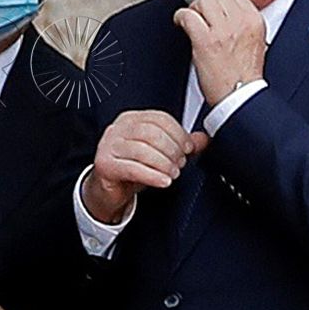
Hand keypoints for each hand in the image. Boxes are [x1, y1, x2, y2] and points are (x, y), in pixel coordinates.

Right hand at [80, 110, 206, 220]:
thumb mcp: (159, 154)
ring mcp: (108, 146)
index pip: (159, 118)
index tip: (188, 148)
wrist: (109, 191)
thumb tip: (204, 139)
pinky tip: (164, 181)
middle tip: (181, 163)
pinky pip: (132, 168)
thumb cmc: (132, 169)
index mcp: (131, 119)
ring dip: (164, 163)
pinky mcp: (104, 164)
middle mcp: (117, 129)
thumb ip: (181, 144)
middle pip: (151, 132)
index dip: (179, 133)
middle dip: (172, 149)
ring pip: (142, 150)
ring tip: (173, 173)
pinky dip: (152, 176)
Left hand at [174, 0, 266, 106]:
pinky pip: (188, 16)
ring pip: (202, 2)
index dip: (219, 1)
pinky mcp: (205, 41)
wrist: (240, 96)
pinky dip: (180, 17)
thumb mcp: (255, 42)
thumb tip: (225, 13)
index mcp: (254, 21)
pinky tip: (181, 24)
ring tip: (192, 21)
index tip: (212, 9)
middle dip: (205, 4)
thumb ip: (243, 24)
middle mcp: (240, 22)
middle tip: (200, 16)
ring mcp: (222, 31)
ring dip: (193, 10)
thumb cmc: (245, 76)